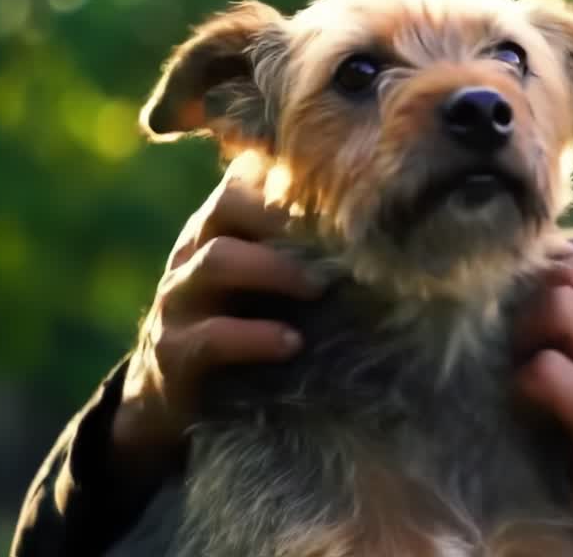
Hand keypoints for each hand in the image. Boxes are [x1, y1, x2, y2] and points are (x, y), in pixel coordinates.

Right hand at [112, 154, 323, 464]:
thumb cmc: (250, 322)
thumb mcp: (277, 280)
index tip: (351, 188)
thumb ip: (314, 251)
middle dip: (284, 215)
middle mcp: (196, 249)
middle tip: (341, 236)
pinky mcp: (173, 351)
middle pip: (229, 204)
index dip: (295, 177)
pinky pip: (211, 336)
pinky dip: (254, 337)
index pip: (251, 177)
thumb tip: (399, 234)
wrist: (177, 395)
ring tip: (319, 287)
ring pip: (217, 260)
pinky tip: (292, 343)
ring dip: (275, 269)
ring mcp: (179, 298)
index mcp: (224, 224)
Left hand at [515, 244, 572, 556]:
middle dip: (534, 297)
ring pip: (560, 307)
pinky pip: (546, 371)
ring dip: (525, 333)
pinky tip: (526, 403)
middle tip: (522, 338)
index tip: (529, 298)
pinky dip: (522, 381)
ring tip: (522, 364)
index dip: (555, 268)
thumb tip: (546, 291)